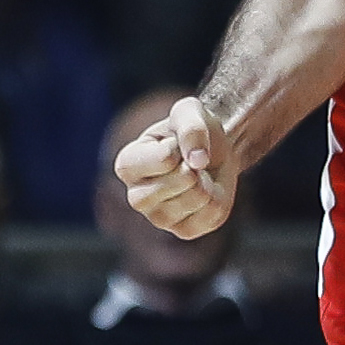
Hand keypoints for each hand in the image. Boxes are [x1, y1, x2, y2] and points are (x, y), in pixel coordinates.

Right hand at [115, 95, 236, 239]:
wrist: (211, 150)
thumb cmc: (191, 129)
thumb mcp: (189, 112)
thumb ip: (191, 127)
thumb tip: (198, 161)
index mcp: (127, 165)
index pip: (165, 158)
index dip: (180, 146)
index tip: (175, 145)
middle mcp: (136, 197)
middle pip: (183, 180)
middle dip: (195, 165)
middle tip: (188, 162)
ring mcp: (159, 219)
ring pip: (200, 196)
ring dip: (207, 179)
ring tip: (196, 176)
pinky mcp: (184, 232)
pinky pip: (213, 213)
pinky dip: (217, 197)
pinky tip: (203, 191)